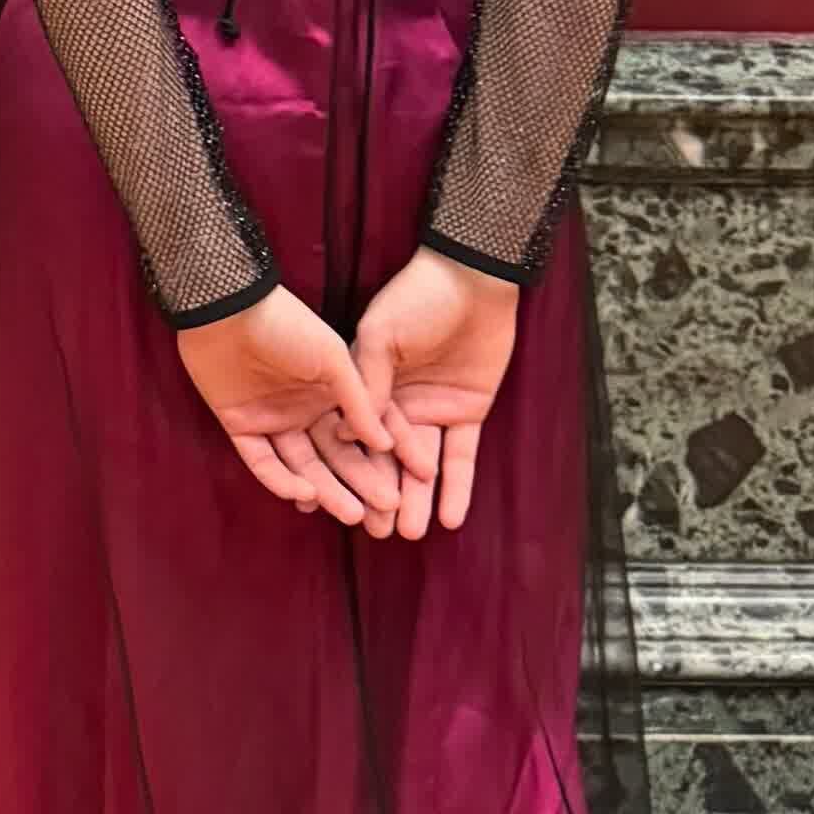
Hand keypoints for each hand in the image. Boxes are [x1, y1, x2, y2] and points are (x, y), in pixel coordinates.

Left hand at [173, 286, 402, 532]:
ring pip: (304, 465)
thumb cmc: (287, 324)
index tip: (421, 479)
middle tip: (388, 511)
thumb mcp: (333, 359)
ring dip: (328, 490)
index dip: (391, 456)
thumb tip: (386, 444)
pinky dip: (282, 480)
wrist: (228, 308)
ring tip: (354, 514)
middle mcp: (305, 410)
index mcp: (331, 392)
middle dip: (363, 483)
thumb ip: (359, 402)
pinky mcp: (241, 427)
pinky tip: (305, 495)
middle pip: (337, 456)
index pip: (364, 432)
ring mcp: (273, 420)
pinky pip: (263, 462)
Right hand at [346, 246, 520, 537]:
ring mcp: (432, 410)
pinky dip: (458, 486)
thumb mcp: (380, 335)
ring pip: (424, 465)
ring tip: (411, 534)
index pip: (357, 436)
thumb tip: (348, 435)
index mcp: (368, 385)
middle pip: (388, 459)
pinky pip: (462, 457)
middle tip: (378, 532)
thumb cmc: (417, 299)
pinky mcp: (467, 413)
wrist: (472, 280)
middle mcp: (397, 403)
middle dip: (383, 495)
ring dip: (418, 498)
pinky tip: (450, 517)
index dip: (350, 470)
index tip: (341, 503)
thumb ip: (367, 383)